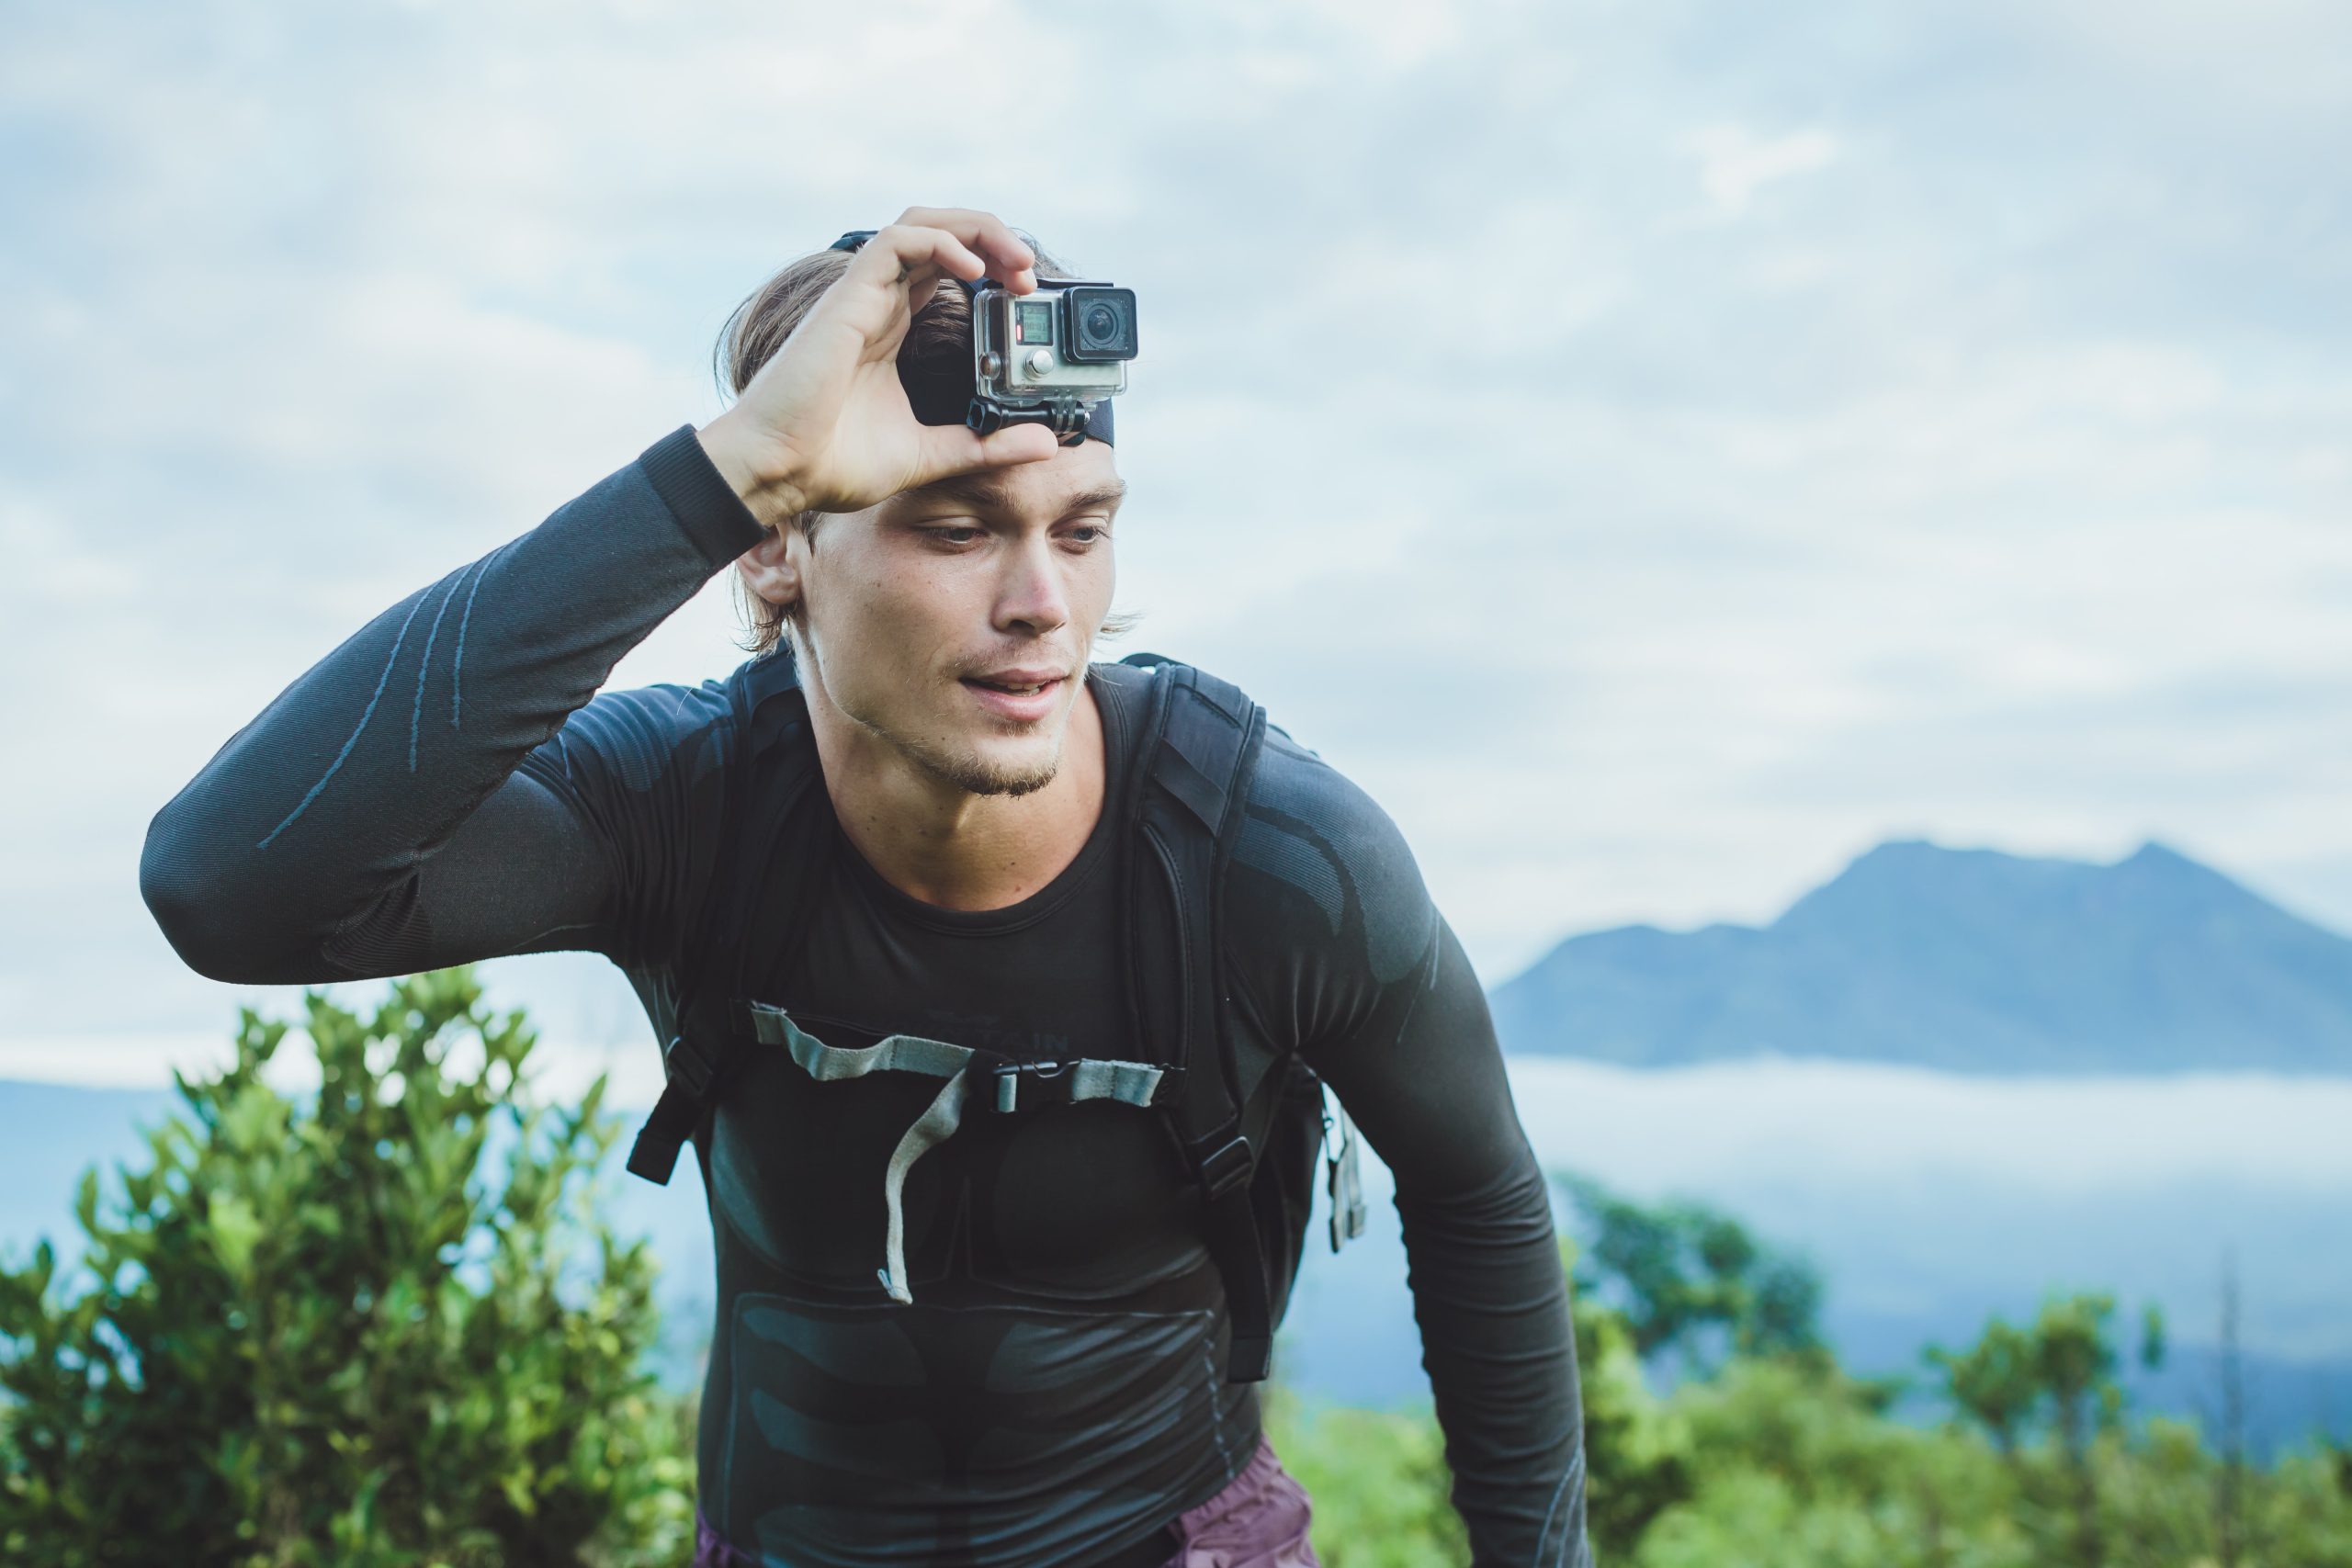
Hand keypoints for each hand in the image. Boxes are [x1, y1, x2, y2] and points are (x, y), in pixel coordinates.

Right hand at [696, 205, 1062, 527]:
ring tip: (1014, 263)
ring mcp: (863, 297)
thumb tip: (1046, 444)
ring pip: (921, 224)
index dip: (990, 265)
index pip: (945, 267)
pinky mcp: (849, 299)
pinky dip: (941, 243)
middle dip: (992, 238)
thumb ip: (987, 445)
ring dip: (975, 230)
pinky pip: (898, 242)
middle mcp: (879, 303)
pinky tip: (972, 270)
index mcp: (893, 327)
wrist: (779, 473)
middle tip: (1029, 274)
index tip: (1024, 294)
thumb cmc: (833, 462)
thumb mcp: (932, 453)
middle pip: (939, 233)